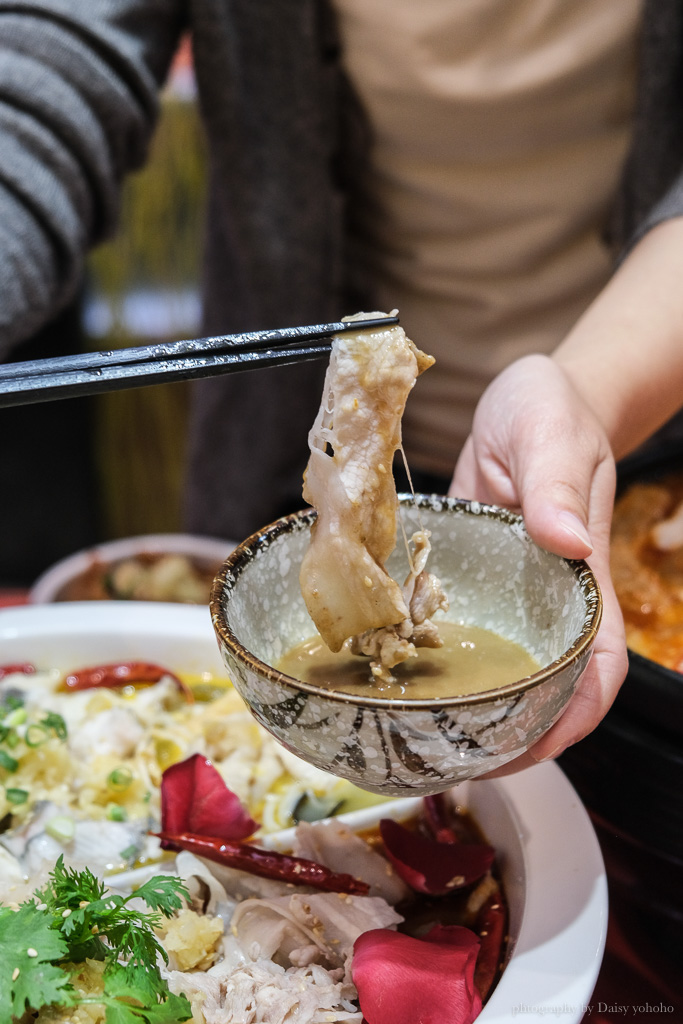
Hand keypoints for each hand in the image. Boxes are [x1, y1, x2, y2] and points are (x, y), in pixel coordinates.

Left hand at [449, 353, 627, 773]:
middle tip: (451, 761)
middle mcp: (544, 600)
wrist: (527, 396)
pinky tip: (397, 675)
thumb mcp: (551, 435)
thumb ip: (556, 483)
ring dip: (473, 710)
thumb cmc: (553, 410)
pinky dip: (438, 660)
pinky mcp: (470, 578)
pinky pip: (457, 629)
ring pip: (501, 669)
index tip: (533, 747)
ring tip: (419, 739)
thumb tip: (566, 542)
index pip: (599, 667)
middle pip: (548, 688)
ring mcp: (506, 594)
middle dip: (514, 735)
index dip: (575, 717)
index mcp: (579, 579)